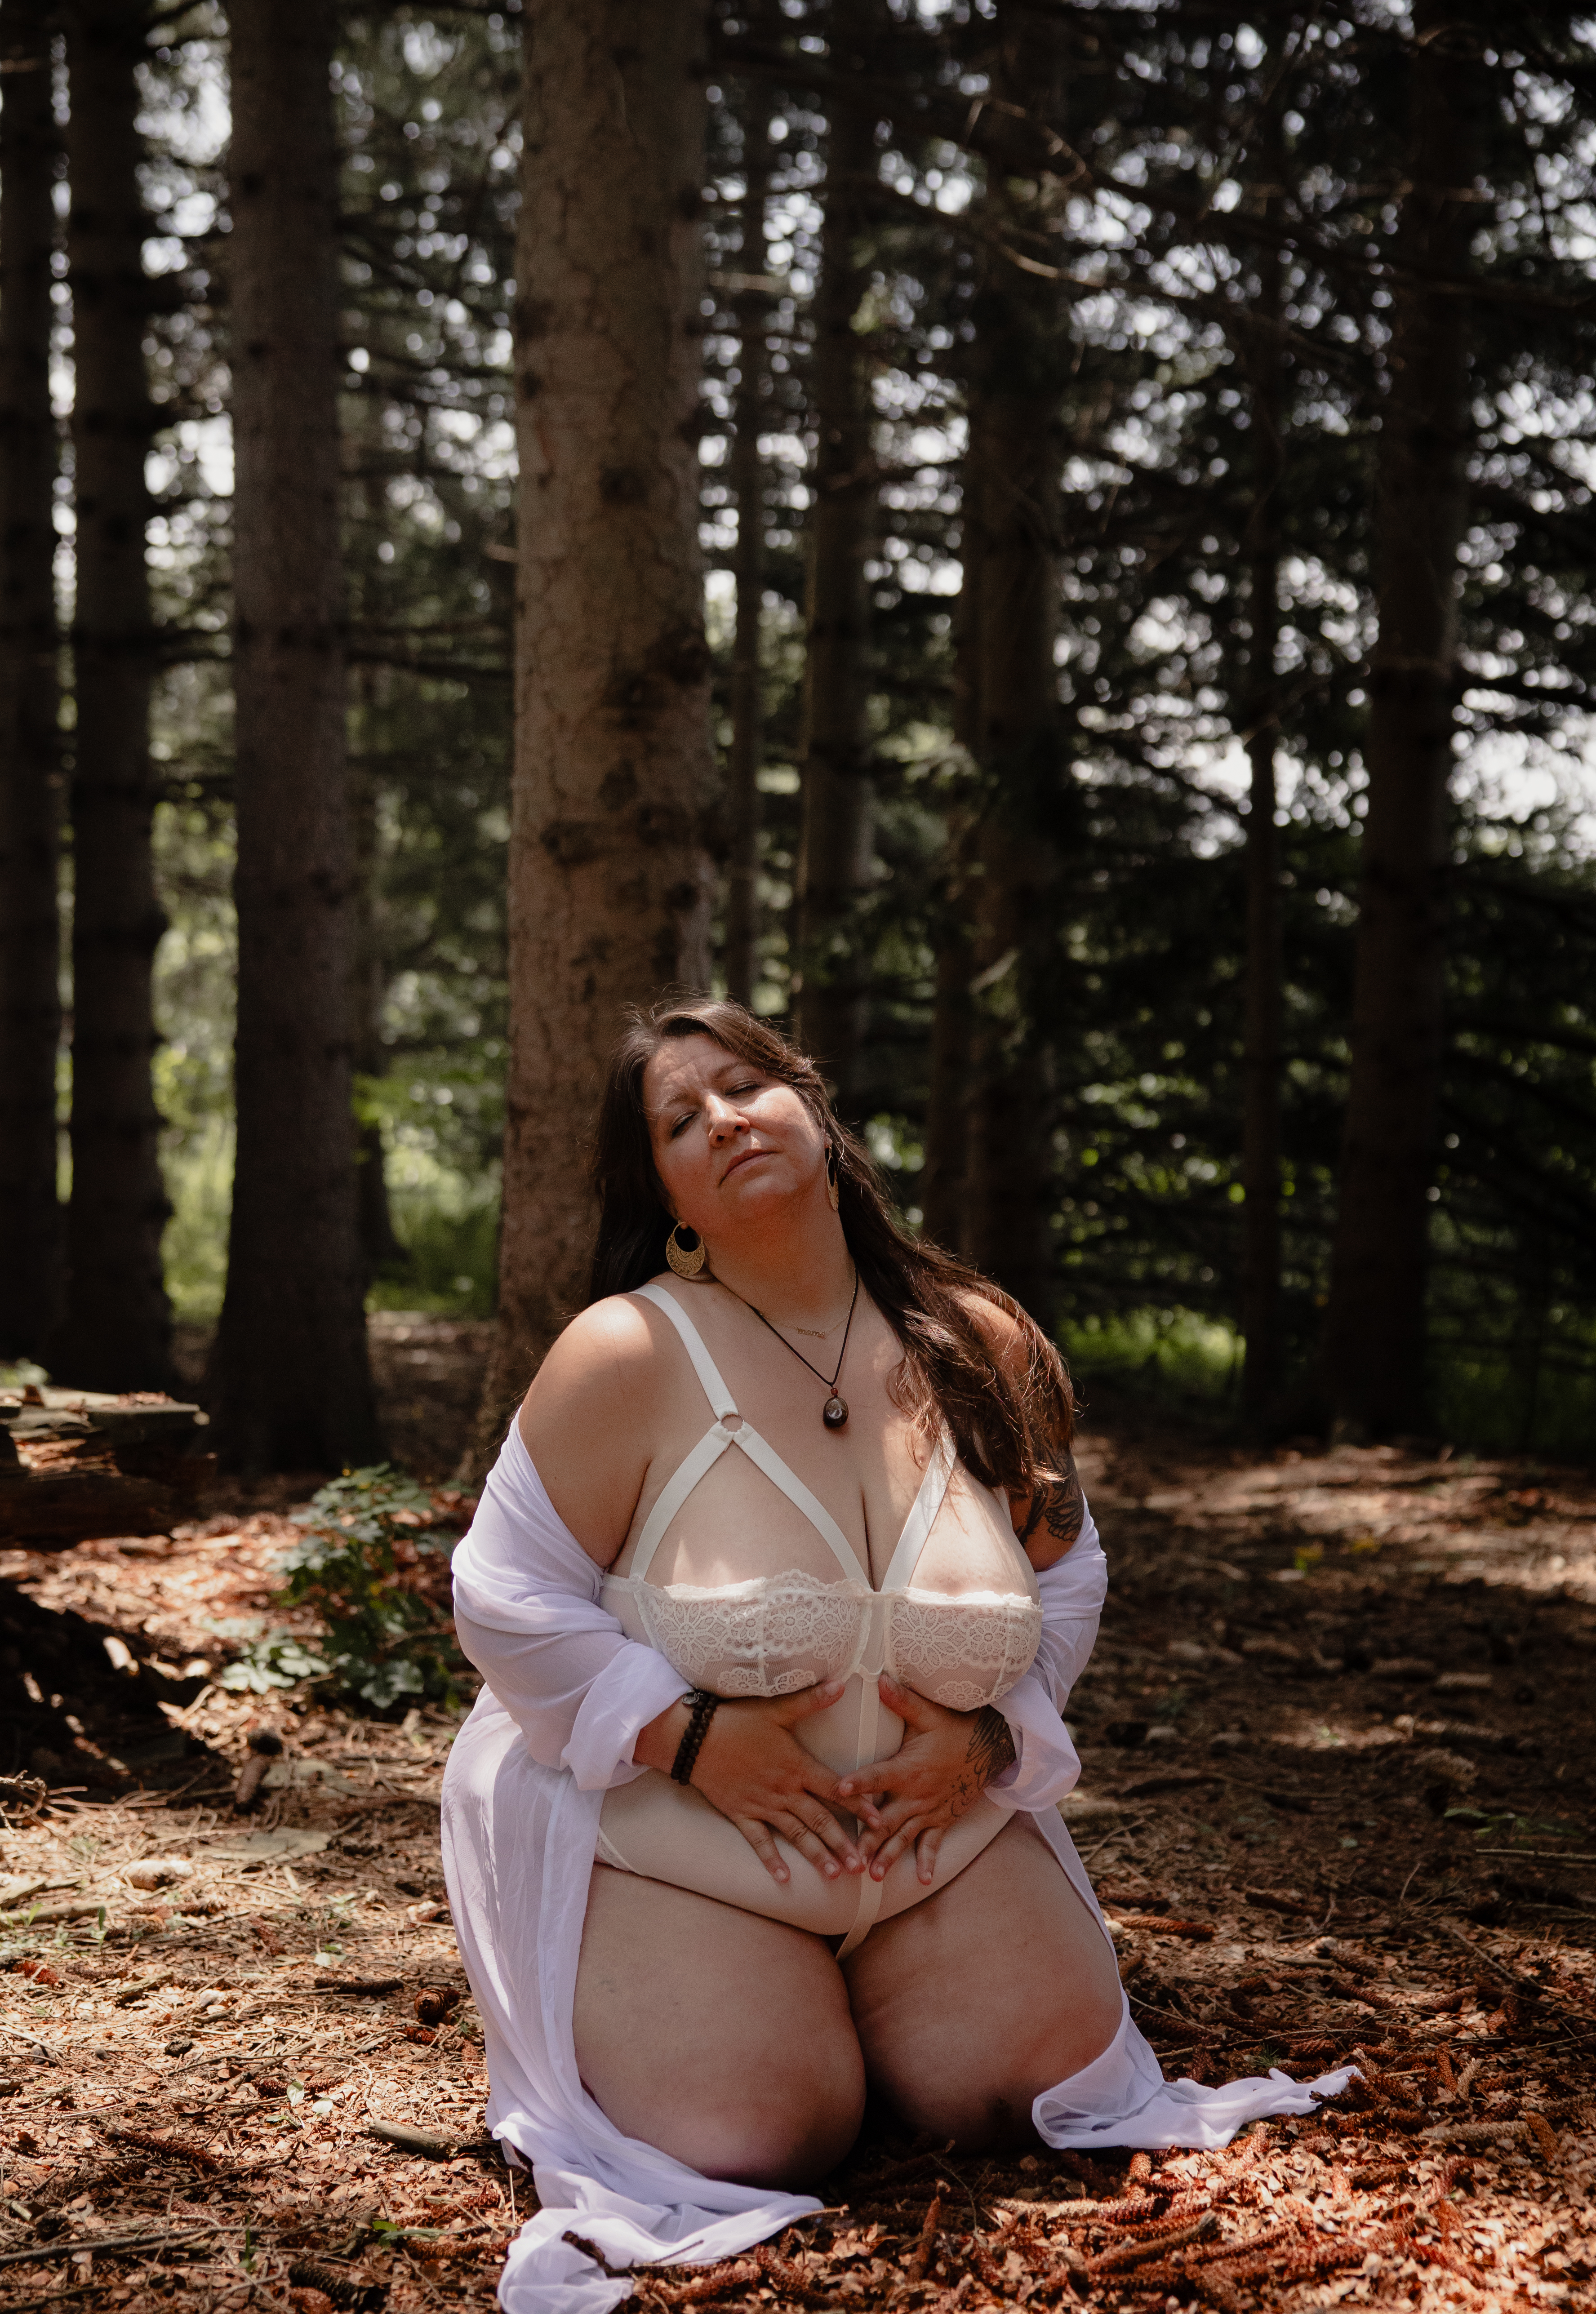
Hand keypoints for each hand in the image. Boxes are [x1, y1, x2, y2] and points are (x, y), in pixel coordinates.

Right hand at [635, 1683, 863, 1886]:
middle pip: (819, 1820)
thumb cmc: (736, 1720)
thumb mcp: (776, 1708)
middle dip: (842, 1843)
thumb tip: (841, 1684)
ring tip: (835, 1875)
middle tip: (861, 1865)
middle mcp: (783, 1790)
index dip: (859, 1805)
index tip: (879, 1822)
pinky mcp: (740, 1813)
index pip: (835, 1789)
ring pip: (795, 1834)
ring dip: (816, 1855)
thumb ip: (810, 1700)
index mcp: (796, 1766)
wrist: (694, 1738)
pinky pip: (759, 1840)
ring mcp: (762, 1805)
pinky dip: (771, 1859)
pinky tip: (783, 1877)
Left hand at [835, 1674, 1016, 1885]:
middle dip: (869, 1839)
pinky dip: (927, 1861)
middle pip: (887, 1819)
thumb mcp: (931, 1714)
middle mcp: (917, 1794)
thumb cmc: (958, 1728)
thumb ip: (903, 1700)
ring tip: (874, 1875)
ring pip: (905, 1837)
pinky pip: (934, 1843)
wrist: (993, 1747)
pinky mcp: (944, 1818)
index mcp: (909, 1769)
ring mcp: (931, 1810)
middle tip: (852, 1857)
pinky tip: (921, 1880)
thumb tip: (879, 1679)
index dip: (859, 1782)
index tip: (840, 1790)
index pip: (878, 1776)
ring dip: (889, 1856)